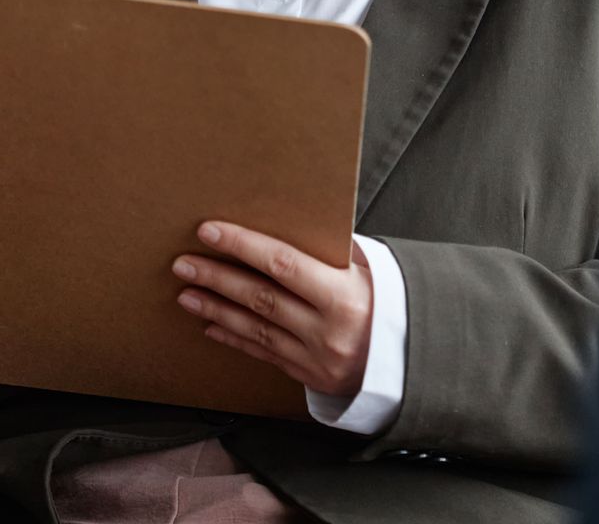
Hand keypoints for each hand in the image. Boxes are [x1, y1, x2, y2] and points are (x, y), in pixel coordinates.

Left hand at [173, 221, 373, 398]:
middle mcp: (326, 329)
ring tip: (187, 293)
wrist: (414, 361)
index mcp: (345, 295)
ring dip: (217, 308)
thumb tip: (296, 223)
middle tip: (184, 263)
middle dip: (218, 278)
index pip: (283, 265)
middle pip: (261, 298)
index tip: (211, 232)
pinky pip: (264, 353)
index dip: (244, 246)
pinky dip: (235, 337)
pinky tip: (211, 324)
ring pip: (255, 328)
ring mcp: (315, 357)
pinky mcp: (308, 375)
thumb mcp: (373, 272)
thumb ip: (336, 252)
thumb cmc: (393, 305)